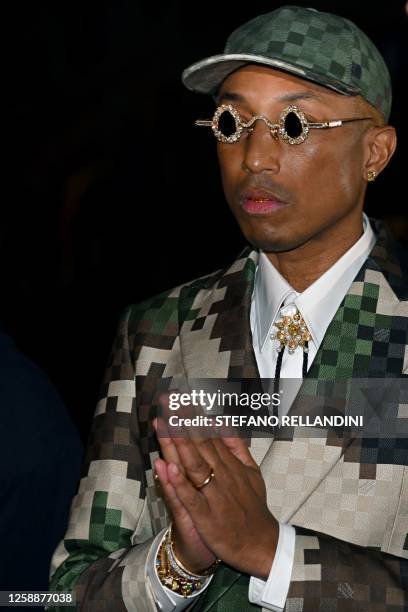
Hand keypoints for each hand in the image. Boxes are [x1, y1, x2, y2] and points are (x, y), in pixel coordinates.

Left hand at [154, 396, 278, 578]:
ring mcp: (214, 494)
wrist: (260, 543)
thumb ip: (237, 446)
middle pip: (199, 443)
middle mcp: (222, 474)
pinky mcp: (205, 515)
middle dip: (182, 422)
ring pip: (193, 465)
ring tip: (163, 424)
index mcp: (231, 464)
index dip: (193, 416)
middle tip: (167, 401)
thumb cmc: (253, 506)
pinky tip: (167, 466)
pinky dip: (179, 481)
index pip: (209, 434)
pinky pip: (190, 496)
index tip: (180, 397)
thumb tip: (224, 422)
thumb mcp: (252, 472)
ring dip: (177, 444)